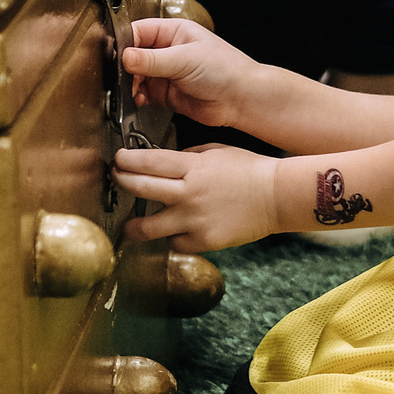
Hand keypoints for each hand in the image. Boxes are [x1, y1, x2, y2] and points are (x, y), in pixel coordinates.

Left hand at [116, 143, 279, 252]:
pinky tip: (174, 233)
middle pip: (141, 189)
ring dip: (135, 225)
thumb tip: (163, 165)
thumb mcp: (216, 151)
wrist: (277, 197)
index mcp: (193, 167)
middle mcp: (189, 193)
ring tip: (130, 225)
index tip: (117, 160)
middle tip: (117, 180)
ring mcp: (195, 220)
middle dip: (122, 182)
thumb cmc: (249, 170)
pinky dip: (173, 238)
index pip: (148, 162)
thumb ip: (187, 157)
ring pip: (149, 227)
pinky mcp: (204, 241)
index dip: (126, 162)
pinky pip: (176, 243)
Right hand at [120, 17, 257, 129]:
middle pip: (134, 54)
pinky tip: (139, 99)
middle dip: (125, 66)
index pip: (138, 31)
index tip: (116, 56)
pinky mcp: (166, 92)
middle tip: (122, 76)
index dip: (124, 42)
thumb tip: (125, 56)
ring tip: (132, 89)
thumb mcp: (185, 59)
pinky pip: (143, 93)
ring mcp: (166, 72)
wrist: (242, 99)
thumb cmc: (226, 70)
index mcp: (174, 32)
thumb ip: (152, 60)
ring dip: (130, 83)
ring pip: (136, 75)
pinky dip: (136, 97)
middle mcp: (168, 50)